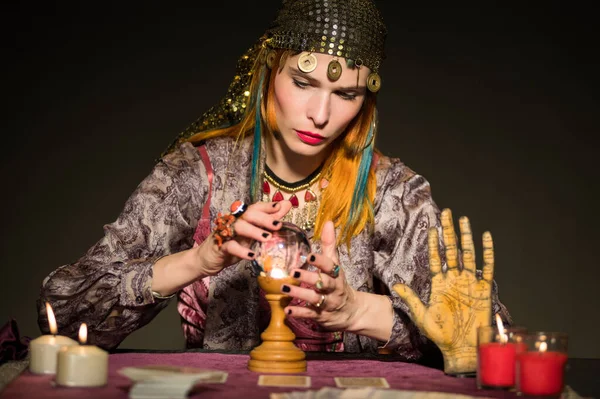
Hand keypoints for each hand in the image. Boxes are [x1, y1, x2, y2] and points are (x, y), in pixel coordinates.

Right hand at [197, 200, 291, 275]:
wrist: (206, 260)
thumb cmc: (232, 245)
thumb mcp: (251, 235)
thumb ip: (268, 221)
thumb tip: (286, 206)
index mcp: (242, 218)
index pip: (255, 207)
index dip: (267, 206)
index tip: (281, 206)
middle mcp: (234, 222)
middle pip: (248, 214)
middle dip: (264, 218)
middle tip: (278, 225)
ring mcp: (225, 234)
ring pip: (239, 227)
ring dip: (254, 231)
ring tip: (267, 238)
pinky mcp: (219, 247)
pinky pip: (230, 246)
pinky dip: (241, 250)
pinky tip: (252, 256)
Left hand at [281, 221, 357, 331]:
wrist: (351, 311)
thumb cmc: (338, 283)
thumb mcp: (335, 264)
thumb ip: (329, 244)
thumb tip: (327, 222)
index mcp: (336, 274)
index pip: (330, 266)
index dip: (320, 261)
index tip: (309, 256)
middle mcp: (333, 288)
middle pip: (323, 283)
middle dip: (308, 278)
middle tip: (293, 272)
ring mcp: (327, 303)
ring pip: (314, 299)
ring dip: (299, 294)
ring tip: (283, 289)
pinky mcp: (321, 316)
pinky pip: (310, 314)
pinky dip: (299, 312)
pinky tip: (287, 310)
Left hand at [393, 208, 493, 374]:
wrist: (460, 348)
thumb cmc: (440, 334)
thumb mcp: (422, 316)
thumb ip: (411, 298)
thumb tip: (395, 283)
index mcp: (439, 283)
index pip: (436, 257)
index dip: (434, 241)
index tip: (431, 226)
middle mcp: (454, 280)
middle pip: (451, 250)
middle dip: (448, 231)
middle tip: (446, 213)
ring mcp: (469, 283)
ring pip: (468, 254)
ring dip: (465, 237)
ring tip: (463, 220)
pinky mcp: (483, 290)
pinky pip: (486, 267)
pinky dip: (487, 252)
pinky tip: (485, 237)